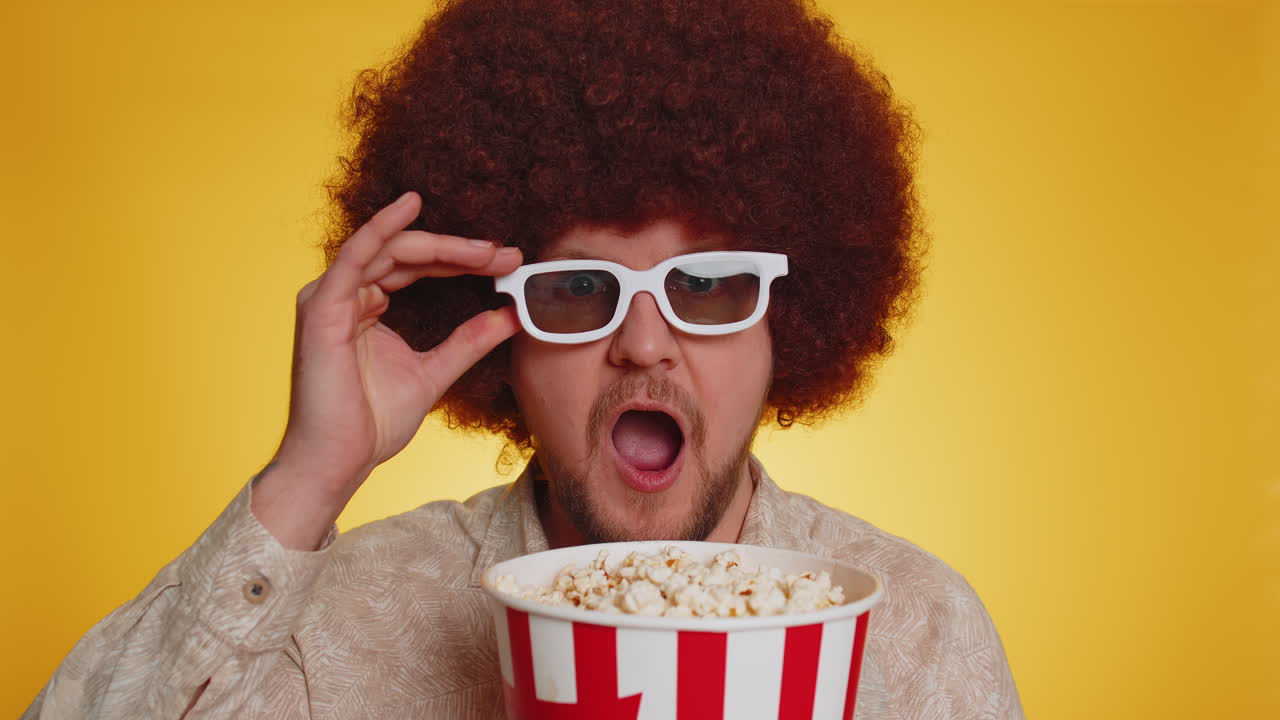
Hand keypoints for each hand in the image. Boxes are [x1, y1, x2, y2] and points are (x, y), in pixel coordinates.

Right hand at [252, 191, 521, 547]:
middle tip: (506, 253)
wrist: (338, 461)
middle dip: (461, 251)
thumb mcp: (435, 373)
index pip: (417, 267)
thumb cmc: (372, 424)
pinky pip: (356, 255)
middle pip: (408, 253)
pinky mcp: (323, 306)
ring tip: (486, 248)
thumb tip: (512, 315)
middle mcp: (346, 294)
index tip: (508, 262)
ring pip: (391, 249)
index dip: (462, 260)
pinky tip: (411, 205)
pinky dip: (383, 227)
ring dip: (442, 245)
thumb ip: (468, 341)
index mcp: (367, 306)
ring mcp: (331, 297)